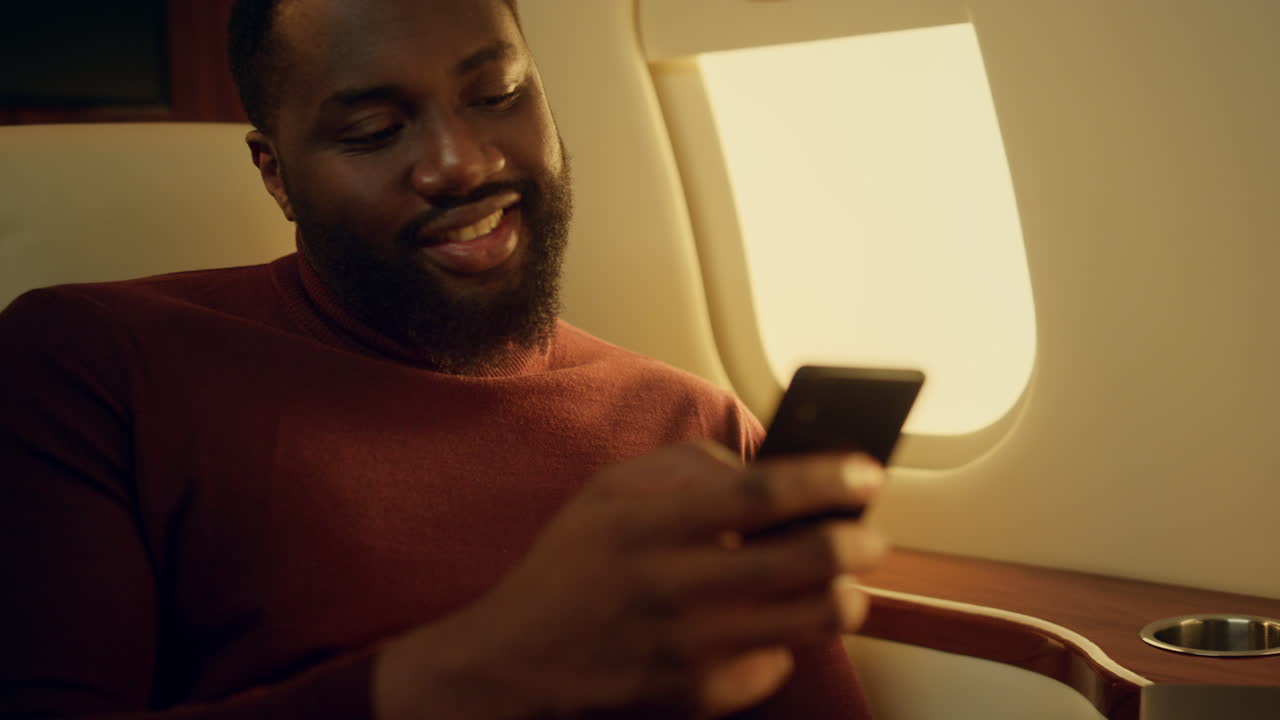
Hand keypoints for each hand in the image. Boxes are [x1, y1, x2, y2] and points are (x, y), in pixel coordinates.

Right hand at [374, 441, 888, 719]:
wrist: (516, 667)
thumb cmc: (568, 568)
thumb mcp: (605, 493)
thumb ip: (682, 466)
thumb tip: (760, 464)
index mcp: (651, 526)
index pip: (759, 493)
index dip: (825, 479)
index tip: (866, 472)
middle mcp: (677, 588)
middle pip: (806, 561)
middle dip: (860, 542)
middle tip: (870, 535)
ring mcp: (694, 650)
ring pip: (813, 621)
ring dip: (845, 595)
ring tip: (842, 582)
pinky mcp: (704, 697)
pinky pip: (777, 663)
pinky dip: (784, 639)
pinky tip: (766, 625)